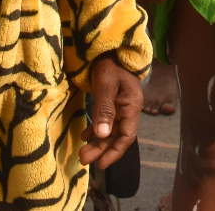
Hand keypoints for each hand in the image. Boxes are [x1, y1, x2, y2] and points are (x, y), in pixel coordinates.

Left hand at [81, 54, 142, 168]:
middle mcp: (129, 109)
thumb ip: (105, 109)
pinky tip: (84, 137)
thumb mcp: (105, 85)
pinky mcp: (112, 104)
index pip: (127, 135)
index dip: (115, 151)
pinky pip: (105, 123)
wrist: (109, 50)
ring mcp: (121, 107)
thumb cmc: (110, 65)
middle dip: (101, 150)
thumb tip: (102, 135)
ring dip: (97, 143)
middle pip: (117, 136)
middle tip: (83, 160)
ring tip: (82, 154)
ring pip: (110, 132)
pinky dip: (95, 132)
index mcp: (132, 105)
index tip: (101, 164)